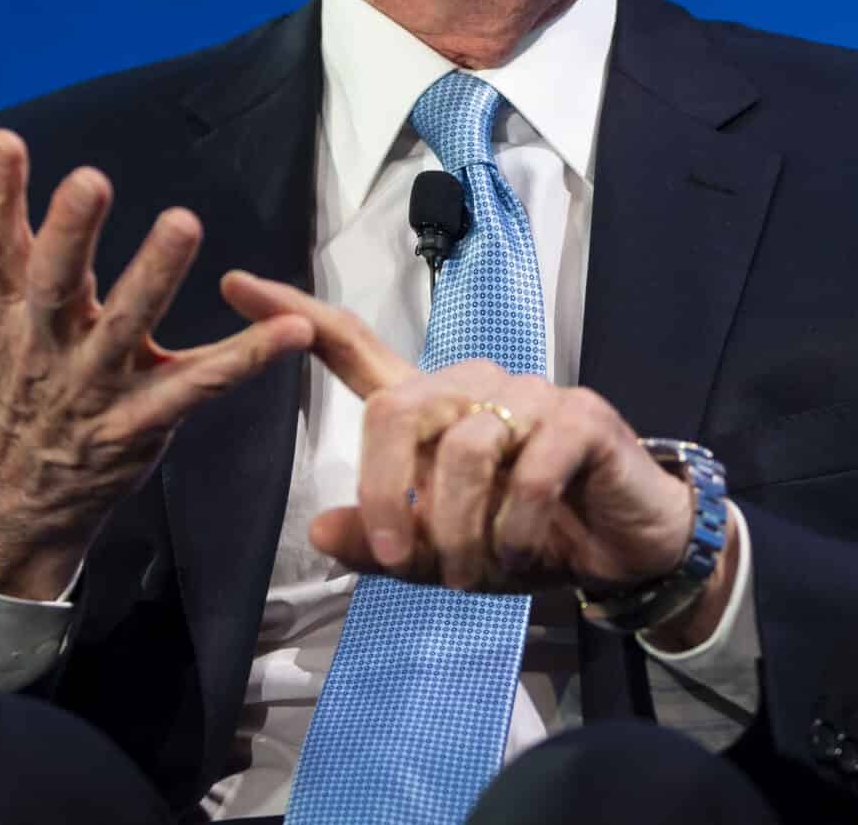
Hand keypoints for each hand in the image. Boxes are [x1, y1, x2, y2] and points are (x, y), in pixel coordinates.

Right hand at [0, 116, 312, 599]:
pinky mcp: (142, 422)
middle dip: (68, 235)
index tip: (3, 142)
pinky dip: (246, 361)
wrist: (8, 497)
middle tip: (91, 180)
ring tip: (183, 222)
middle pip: (51, 286)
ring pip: (124, 329)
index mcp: (0, 308)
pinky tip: (294, 330)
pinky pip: (197, 387)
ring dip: (153, 277)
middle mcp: (42, 345)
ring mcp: (93, 387)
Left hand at [221, 272, 732, 642]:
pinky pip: (529, 475)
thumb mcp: (442, 556)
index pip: (351, 346)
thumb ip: (383, 544)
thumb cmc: (525, 539)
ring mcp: (529, 392)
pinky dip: (517, 531)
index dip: (294, 315)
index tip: (234, 284)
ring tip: (472, 574)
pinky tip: (525, 553)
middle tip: (392, 561)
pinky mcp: (581, 416)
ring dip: (460, 533)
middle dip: (384, 495)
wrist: (623, 549)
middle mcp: (473, 383)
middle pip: (396, 411)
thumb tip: (322, 529)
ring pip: (464, 452)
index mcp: (429, 405)